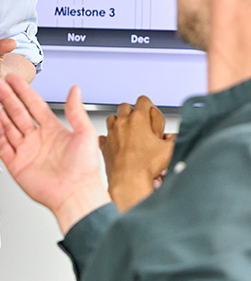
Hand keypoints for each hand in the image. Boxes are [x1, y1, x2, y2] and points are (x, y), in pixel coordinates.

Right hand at [0, 75, 109, 233]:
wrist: (77, 195)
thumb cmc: (84, 169)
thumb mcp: (85, 134)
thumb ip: (76, 111)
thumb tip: (75, 89)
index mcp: (53, 129)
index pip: (34, 105)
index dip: (23, 91)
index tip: (13, 79)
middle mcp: (37, 138)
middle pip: (17, 113)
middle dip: (5, 97)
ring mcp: (25, 151)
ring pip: (7, 127)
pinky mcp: (16, 165)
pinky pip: (3, 147)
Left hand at [99, 96, 175, 210]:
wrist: (129, 181)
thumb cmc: (146, 166)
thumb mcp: (169, 150)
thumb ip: (175, 139)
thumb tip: (177, 137)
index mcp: (139, 119)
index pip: (143, 100)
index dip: (148, 104)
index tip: (150, 110)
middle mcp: (123, 123)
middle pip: (125, 106)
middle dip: (132, 111)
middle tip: (140, 121)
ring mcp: (112, 133)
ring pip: (112, 118)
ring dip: (119, 121)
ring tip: (128, 130)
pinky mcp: (105, 145)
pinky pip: (103, 136)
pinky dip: (109, 137)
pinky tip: (116, 143)